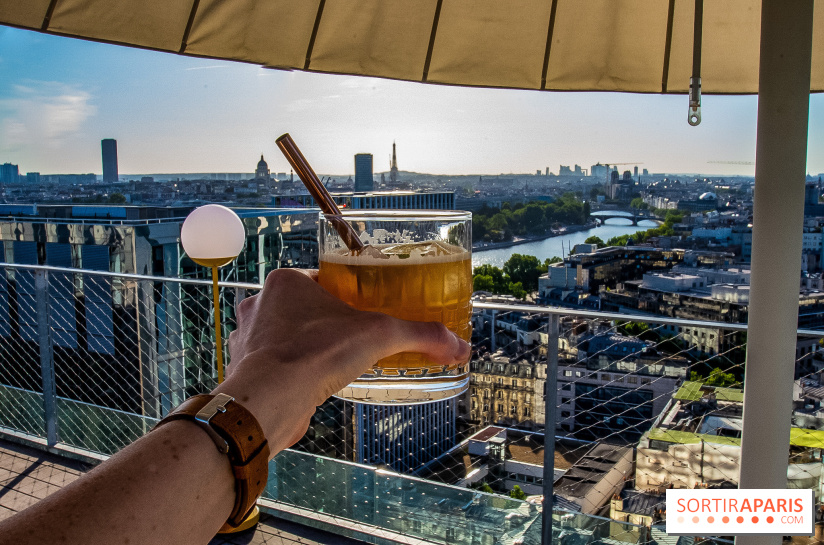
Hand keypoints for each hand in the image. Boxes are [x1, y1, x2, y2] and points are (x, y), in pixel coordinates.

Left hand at [218, 268, 469, 454]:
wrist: (269, 400)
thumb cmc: (315, 353)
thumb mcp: (379, 335)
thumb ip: (419, 335)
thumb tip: (458, 345)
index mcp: (286, 282)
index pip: (318, 280)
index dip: (340, 294)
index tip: (358, 309)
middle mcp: (260, 305)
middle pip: (298, 308)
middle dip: (320, 322)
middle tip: (347, 337)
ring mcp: (247, 339)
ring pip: (279, 337)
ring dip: (299, 347)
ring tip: (326, 363)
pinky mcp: (243, 371)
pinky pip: (268, 366)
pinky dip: (285, 374)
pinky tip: (305, 386)